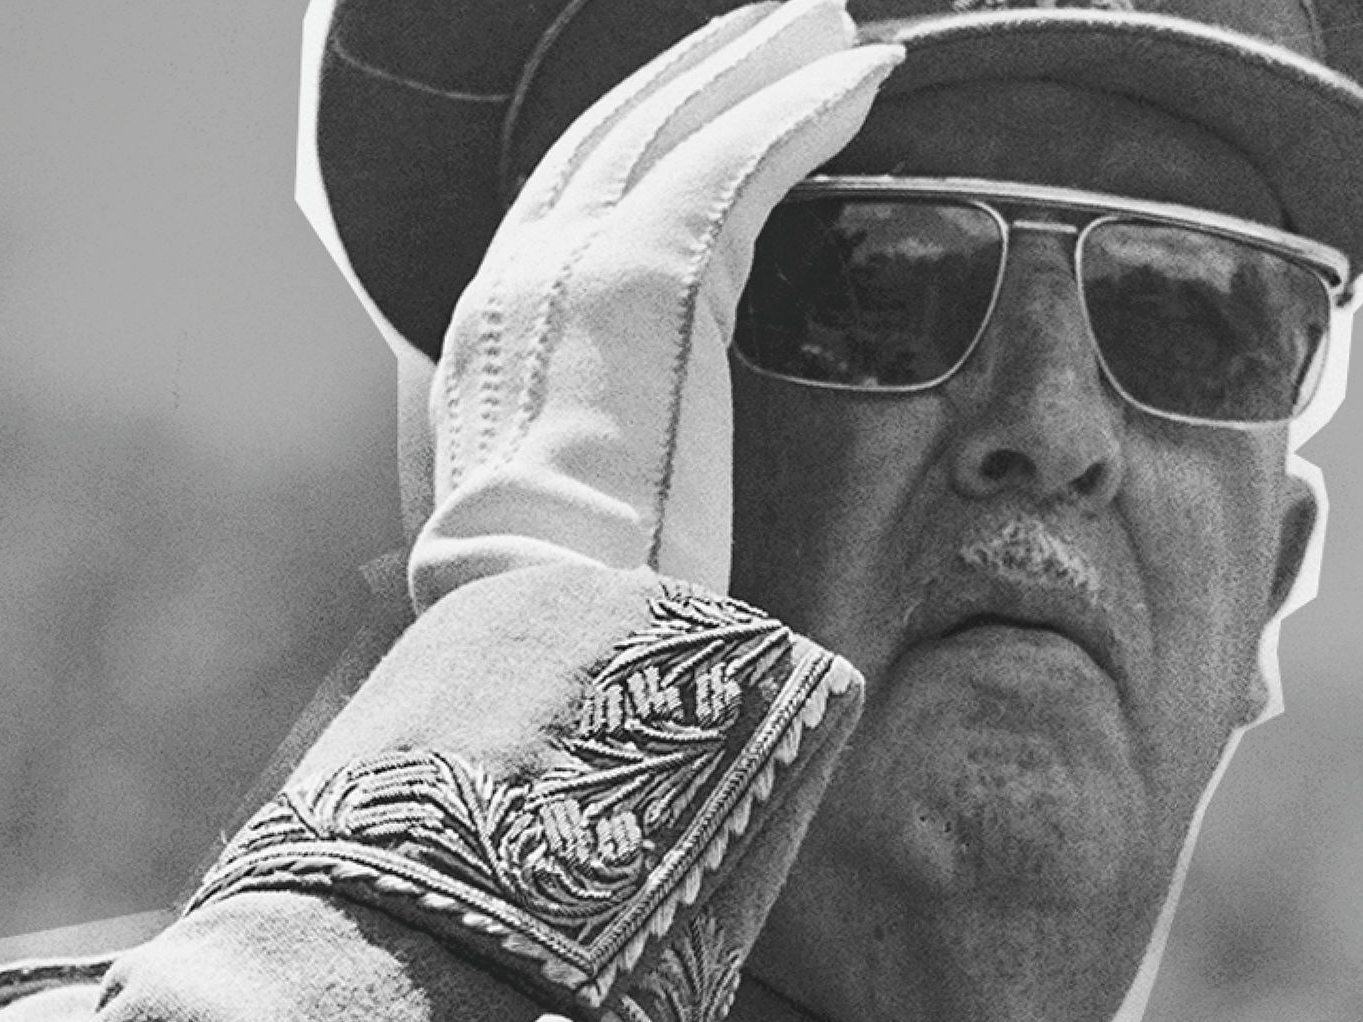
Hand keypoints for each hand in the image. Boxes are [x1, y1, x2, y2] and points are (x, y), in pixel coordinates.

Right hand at [409, 0, 904, 608]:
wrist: (538, 622)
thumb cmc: (566, 599)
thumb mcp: (557, 501)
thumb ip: (586, 445)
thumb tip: (621, 462)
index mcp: (497, 324)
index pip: (573, 189)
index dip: (643, 131)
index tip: (702, 99)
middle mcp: (520, 268)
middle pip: (622, 128)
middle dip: (703, 70)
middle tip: (780, 25)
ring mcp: (576, 259)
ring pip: (683, 122)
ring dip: (763, 65)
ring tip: (829, 25)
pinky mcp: (652, 270)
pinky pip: (746, 160)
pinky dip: (809, 111)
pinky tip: (866, 76)